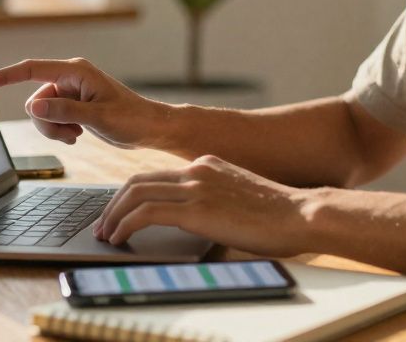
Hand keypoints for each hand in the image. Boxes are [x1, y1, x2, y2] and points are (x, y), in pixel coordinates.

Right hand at [0, 58, 169, 148]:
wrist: (150, 128)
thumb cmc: (132, 119)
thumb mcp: (98, 117)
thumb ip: (65, 111)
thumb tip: (34, 107)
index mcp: (75, 72)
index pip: (30, 70)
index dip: (3, 76)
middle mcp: (70, 78)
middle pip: (35, 101)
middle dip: (47, 122)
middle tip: (72, 132)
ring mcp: (71, 92)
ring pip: (42, 113)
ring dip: (54, 129)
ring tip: (78, 133)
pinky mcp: (73, 105)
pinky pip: (52, 119)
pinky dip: (60, 130)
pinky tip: (80, 133)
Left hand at [93, 154, 311, 257]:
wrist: (301, 214)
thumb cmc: (280, 216)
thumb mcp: (241, 201)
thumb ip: (216, 205)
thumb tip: (197, 227)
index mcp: (207, 165)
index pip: (156, 176)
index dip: (131, 195)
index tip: (120, 213)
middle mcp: (197, 169)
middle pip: (137, 180)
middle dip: (113, 204)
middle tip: (104, 225)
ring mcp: (196, 186)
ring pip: (135, 193)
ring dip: (114, 215)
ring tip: (107, 235)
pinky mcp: (196, 208)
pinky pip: (146, 213)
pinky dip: (126, 225)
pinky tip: (121, 239)